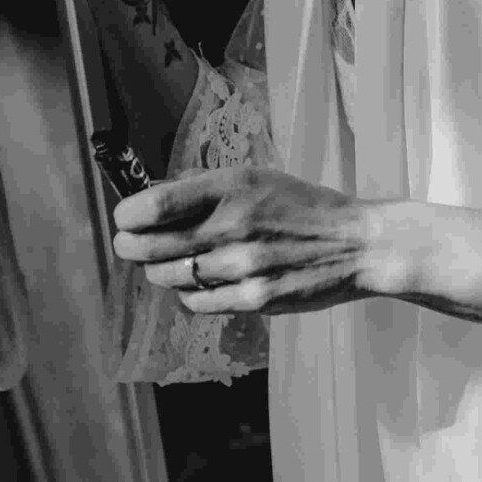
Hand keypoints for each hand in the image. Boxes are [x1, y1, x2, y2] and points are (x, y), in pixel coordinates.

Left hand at [111, 168, 373, 315]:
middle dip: (131, 247)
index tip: (126, 220)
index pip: (153, 206)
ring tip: (174, 262)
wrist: (355, 244)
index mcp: (231, 186)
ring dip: (161, 271)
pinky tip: (204, 281)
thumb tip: (150, 201)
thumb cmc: (302, 207)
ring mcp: (243, 266)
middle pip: (148, 247)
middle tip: (132, 246)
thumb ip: (204, 189)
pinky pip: (197, 302)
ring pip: (168, 277)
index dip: (127, 217)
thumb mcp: (255, 179)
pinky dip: (190, 293)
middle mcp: (233, 225)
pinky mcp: (255, 299)